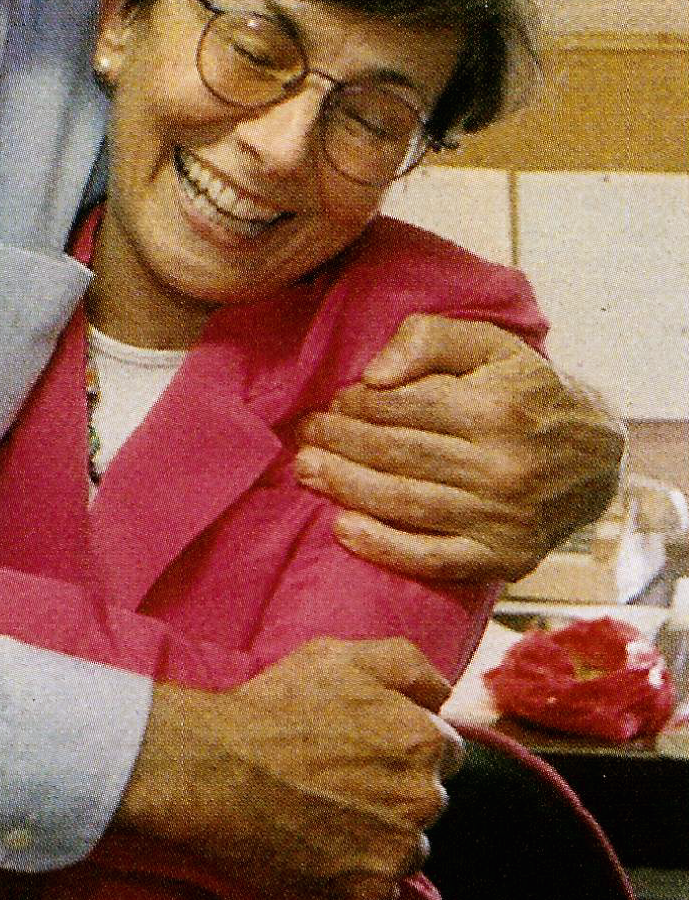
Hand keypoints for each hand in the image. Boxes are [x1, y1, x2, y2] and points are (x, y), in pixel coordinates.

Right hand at [117, 637, 460, 899]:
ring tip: (326, 816)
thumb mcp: (338, 657)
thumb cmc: (274, 708)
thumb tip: (443, 694)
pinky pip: (382, 892)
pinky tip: (321, 849)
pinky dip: (359, 876)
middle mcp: (422, 799)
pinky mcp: (365, 894)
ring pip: (408, 848)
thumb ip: (406, 664)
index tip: (364, 747)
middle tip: (338, 780)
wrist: (213, 770)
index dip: (403, 746)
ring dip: (380, 836)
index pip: (445, 751)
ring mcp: (395, 851)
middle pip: (426, 800)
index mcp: (422, 739)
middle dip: (394, 790)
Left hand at [294, 315, 623, 583]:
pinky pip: (433, 559)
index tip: (332, 400)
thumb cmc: (528, 391)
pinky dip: (383, 548)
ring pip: (408, 504)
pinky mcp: (504, 559)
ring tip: (307, 470)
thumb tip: (374, 375)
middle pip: (399, 455)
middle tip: (303, 434)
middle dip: (341, 442)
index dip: (358, 403)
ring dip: (347, 488)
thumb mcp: (491, 345)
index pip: (406, 406)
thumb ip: (429, 340)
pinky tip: (343, 528)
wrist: (596, 458)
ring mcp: (504, 520)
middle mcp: (503, 469)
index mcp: (497, 411)